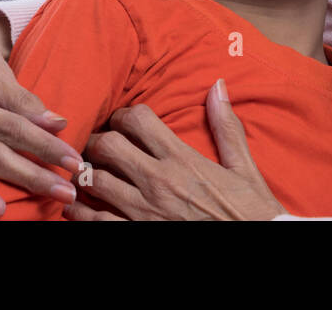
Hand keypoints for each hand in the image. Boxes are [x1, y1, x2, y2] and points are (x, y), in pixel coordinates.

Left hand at [64, 79, 287, 220]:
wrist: (256, 245)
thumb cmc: (250, 212)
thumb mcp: (244, 168)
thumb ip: (226, 127)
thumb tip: (218, 86)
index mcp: (182, 160)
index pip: (138, 121)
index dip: (124, 114)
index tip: (123, 119)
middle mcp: (158, 183)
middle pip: (107, 146)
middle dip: (98, 139)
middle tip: (99, 142)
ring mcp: (143, 212)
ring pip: (95, 181)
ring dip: (86, 172)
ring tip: (86, 170)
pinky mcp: (136, 234)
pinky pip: (95, 220)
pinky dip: (79, 211)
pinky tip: (76, 205)